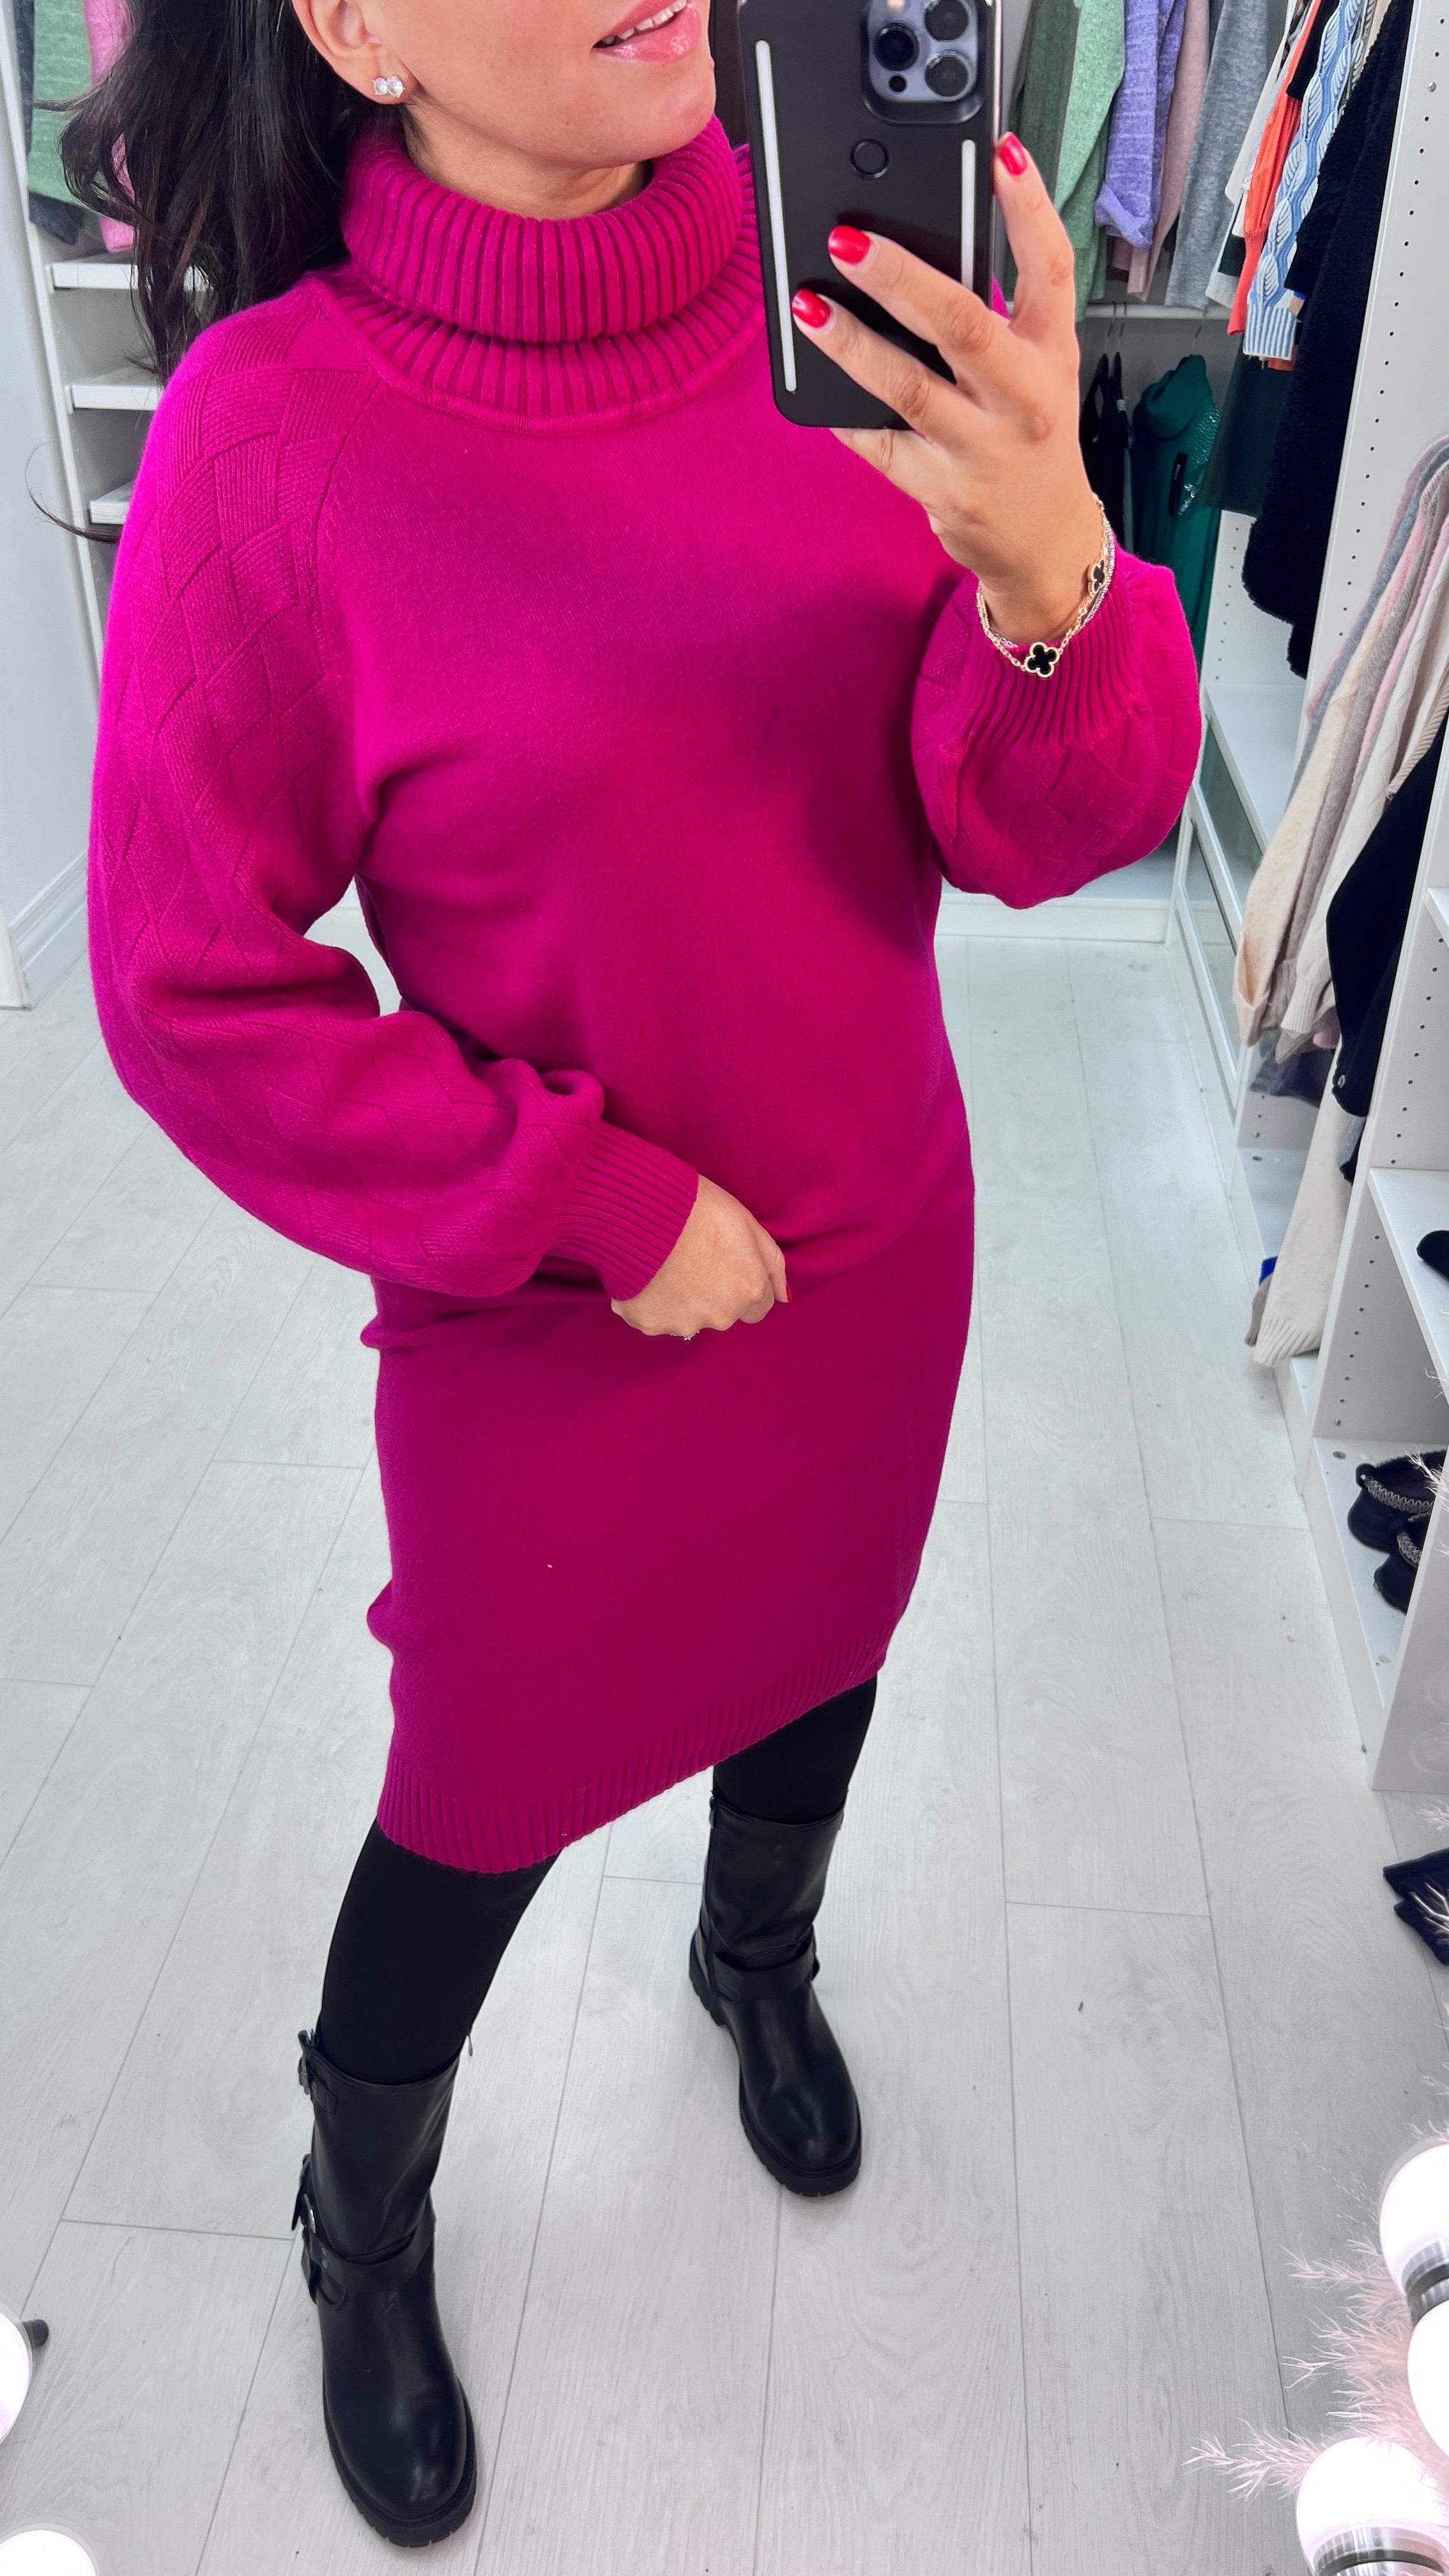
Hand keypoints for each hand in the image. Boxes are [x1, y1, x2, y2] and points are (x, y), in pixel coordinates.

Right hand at [611, 1175, 788, 1338]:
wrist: (641, 1208)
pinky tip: (646, 1274)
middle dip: (713, 1293)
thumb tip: (785, 1296)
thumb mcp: (747, 1222)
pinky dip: (651, 1301)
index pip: (759, 1306)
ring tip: (666, 1264)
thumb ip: (771, 1263)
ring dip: (681, 1299)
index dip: (742, 1283)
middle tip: (692, 1258)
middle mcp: (720, 1315)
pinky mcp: (648, 1323)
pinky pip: (654, 1317)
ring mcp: (683, 1323)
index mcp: (749, 1290)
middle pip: (723, 1313)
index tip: (724, 1263)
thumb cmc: (696, 1207)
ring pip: (688, 1317)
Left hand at [788, 137, 1102, 644]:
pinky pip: (881, 445)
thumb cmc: (1028, 438)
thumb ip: (994, 317)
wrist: (1044, 542)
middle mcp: (1024, 398)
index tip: (1000, 152)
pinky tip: (812, 377)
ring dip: (852, 344)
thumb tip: (914, 254)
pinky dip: (844, 412)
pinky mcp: (946, 492)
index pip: (1052, 268)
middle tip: (847, 241)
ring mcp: (984, 450)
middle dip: (902, 278)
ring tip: (809, 306)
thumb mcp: (1034, 371)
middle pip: (964, 325)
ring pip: (909, 388)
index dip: (1030, 207)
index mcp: (1052, 353)